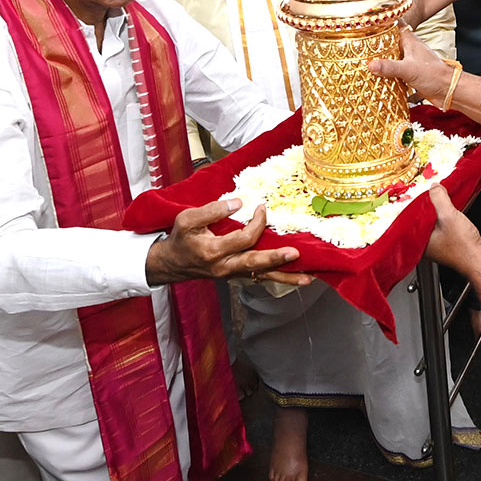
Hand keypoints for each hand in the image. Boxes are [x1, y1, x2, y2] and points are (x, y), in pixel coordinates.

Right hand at [145, 199, 312, 286]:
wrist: (172, 263)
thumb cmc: (181, 238)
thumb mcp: (188, 219)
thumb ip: (212, 210)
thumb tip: (238, 202)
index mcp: (213, 252)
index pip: (244, 238)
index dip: (257, 222)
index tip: (263, 208)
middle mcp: (225, 267)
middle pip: (255, 264)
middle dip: (276, 259)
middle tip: (295, 254)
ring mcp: (233, 274)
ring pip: (262, 276)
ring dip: (286, 278)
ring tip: (308, 278)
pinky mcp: (237, 276)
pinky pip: (260, 277)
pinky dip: (279, 278)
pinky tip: (296, 278)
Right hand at [370, 28, 454, 102]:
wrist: (449, 91)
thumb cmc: (433, 75)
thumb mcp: (408, 70)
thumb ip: (389, 67)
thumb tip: (370, 65)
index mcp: (409, 40)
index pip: (393, 24)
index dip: (381, 21)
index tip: (364, 22)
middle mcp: (409, 48)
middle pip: (389, 41)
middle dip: (375, 42)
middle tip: (357, 43)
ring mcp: (409, 61)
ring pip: (391, 56)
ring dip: (380, 59)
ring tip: (362, 60)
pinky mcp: (410, 73)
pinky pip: (394, 70)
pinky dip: (386, 72)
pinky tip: (375, 77)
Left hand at [424, 185, 480, 271]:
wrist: (480, 259)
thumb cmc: (463, 247)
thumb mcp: (449, 215)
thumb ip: (439, 198)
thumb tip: (434, 187)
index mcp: (419, 240)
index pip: (411, 217)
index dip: (416, 203)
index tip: (421, 192)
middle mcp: (425, 243)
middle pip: (422, 218)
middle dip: (428, 205)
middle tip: (433, 193)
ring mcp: (437, 243)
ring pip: (433, 221)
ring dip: (438, 210)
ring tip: (443, 200)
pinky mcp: (447, 241)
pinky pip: (443, 224)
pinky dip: (446, 216)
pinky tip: (451, 211)